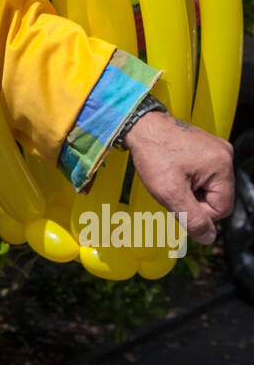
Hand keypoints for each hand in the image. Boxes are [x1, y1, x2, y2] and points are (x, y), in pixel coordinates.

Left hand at [123, 111, 234, 243]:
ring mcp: (216, 149)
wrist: (140, 125)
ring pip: (208, 188)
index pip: (221, 210)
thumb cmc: (153, 154)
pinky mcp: (206, 147)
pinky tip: (174, 171)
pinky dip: (188, 179)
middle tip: (171, 188)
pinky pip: (203, 175)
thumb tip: (208, 238)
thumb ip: (192, 218)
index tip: (176, 199)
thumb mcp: (170, 193)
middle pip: (216, 198)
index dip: (197, 212)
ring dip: (189, 190)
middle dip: (193, 200)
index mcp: (222, 166)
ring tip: (171, 178)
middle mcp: (225, 155)